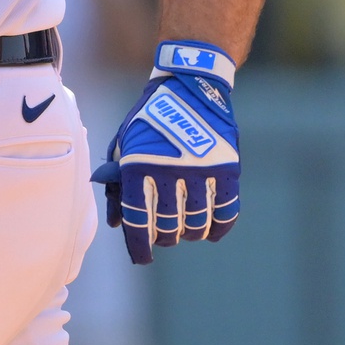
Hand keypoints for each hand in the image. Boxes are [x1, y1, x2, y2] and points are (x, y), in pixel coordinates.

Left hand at [93, 42, 239, 264]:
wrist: (190, 85)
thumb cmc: (149, 119)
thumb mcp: (124, 144)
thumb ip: (117, 183)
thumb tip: (117, 224)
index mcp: (136, 165)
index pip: (137, 219)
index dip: (139, 245)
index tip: (142, 259)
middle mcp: (168, 170)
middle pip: (167, 225)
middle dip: (163, 237)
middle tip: (163, 237)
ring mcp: (201, 169)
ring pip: (197, 222)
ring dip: (189, 233)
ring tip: (184, 232)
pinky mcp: (228, 167)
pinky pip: (227, 210)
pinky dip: (219, 226)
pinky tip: (211, 233)